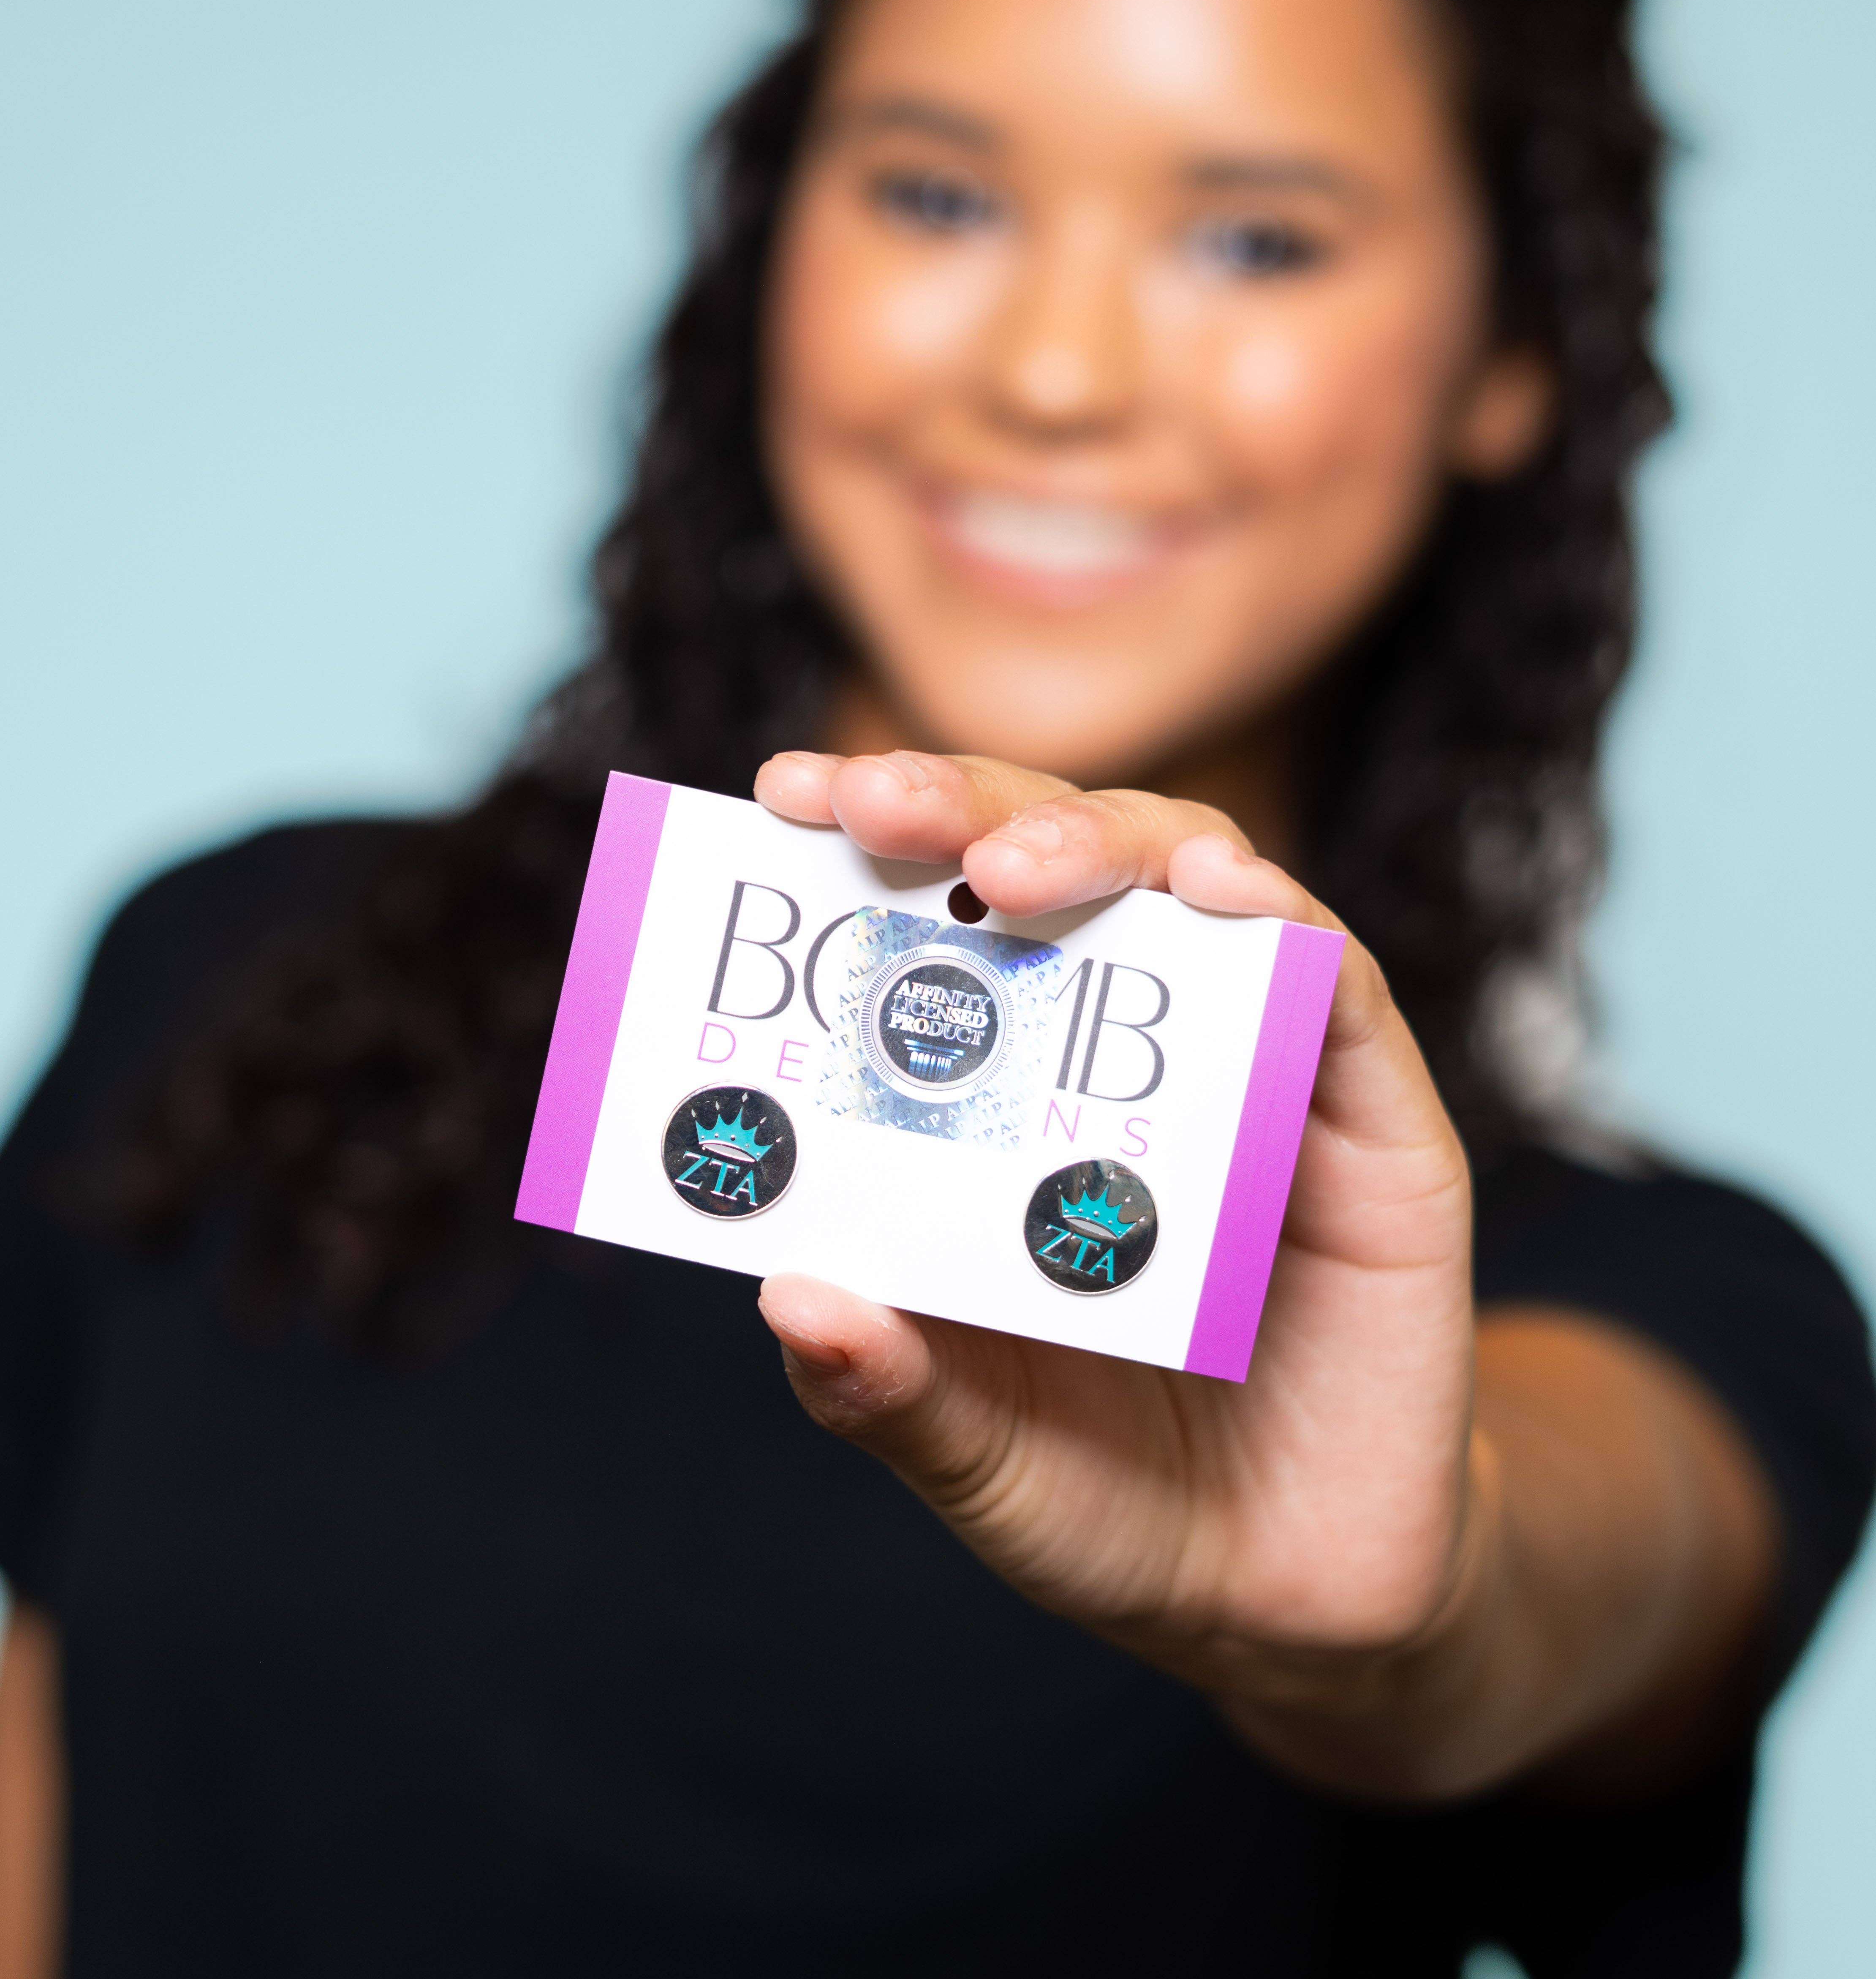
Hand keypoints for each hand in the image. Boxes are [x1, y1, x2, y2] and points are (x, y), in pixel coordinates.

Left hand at [752, 748, 1486, 1789]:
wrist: (1287, 1598)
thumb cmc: (1110, 1503)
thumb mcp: (975, 1456)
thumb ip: (886, 1392)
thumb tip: (786, 1297)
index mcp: (996, 1100)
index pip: (929, 926)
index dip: (865, 849)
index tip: (783, 799)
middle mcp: (1117, 1053)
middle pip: (1049, 865)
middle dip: (963, 811)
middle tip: (877, 806)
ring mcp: (1248, 1068)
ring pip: (1186, 880)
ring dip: (1100, 846)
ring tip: (1016, 865)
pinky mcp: (1371, 1119)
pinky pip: (1331, 985)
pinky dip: (1281, 923)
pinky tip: (1224, 895)